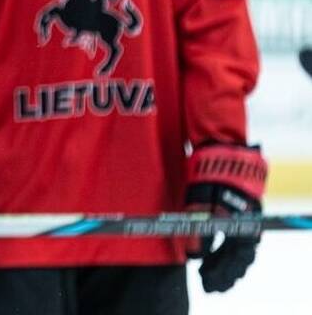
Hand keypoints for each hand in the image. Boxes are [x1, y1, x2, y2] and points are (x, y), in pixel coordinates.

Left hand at [185, 143, 266, 292]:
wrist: (222, 155)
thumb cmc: (211, 178)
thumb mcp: (199, 206)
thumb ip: (197, 232)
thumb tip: (194, 256)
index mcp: (241, 227)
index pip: (236, 260)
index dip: (222, 273)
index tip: (208, 283)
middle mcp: (246, 227)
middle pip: (237, 259)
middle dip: (222, 273)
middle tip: (208, 285)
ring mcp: (242, 221)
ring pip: (235, 250)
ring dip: (222, 264)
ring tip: (207, 275)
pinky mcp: (235, 215)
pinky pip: (232, 240)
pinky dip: (221, 250)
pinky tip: (209, 256)